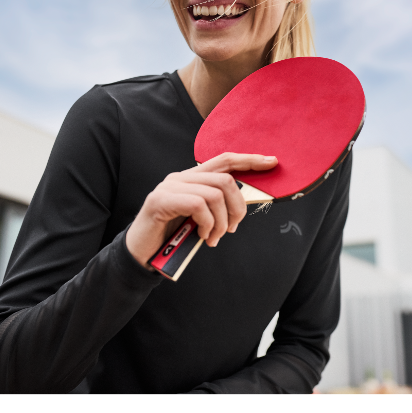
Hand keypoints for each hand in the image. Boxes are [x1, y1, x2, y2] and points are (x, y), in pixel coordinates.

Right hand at [125, 153, 277, 267]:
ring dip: (221, 222)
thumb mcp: (198, 219)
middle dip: (238, 207)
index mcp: (191, 179)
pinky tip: (200, 235)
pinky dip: (207, 224)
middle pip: (225, 180)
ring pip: (215, 194)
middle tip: (232, 228)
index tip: (271, 162)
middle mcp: (180, 177)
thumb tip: (241, 207)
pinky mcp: (161, 200)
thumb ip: (214, 208)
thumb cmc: (171, 236)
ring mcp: (169, 187)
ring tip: (213, 238)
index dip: (249, 160)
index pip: (224, 160)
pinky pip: (198, 206)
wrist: (140, 252)